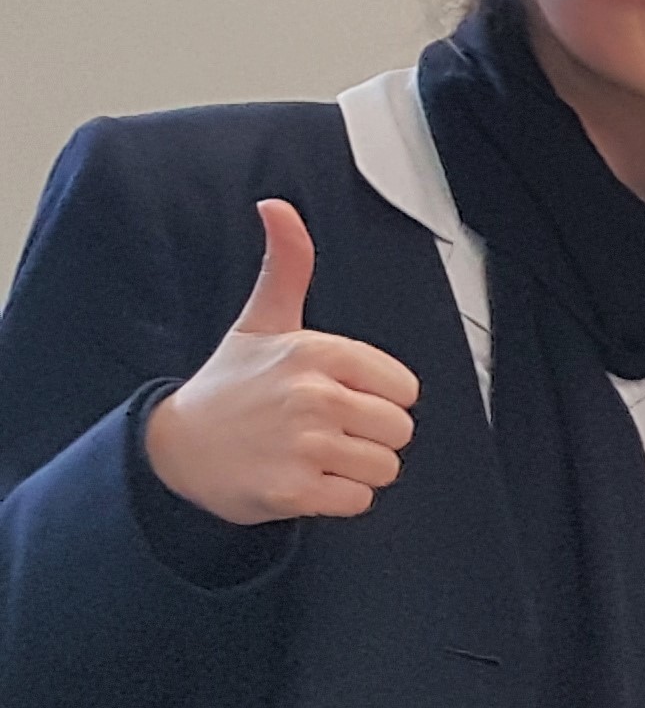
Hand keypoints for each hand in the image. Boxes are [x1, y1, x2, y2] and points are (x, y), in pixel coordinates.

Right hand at [140, 200, 422, 525]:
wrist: (176, 451)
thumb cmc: (229, 385)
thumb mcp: (261, 322)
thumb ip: (287, 267)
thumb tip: (277, 206)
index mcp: (316, 351)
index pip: (405, 388)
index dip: (379, 398)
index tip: (339, 397)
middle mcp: (312, 395)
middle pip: (400, 430)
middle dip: (371, 436)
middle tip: (325, 431)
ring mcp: (303, 444)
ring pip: (385, 468)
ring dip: (356, 470)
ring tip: (314, 455)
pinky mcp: (294, 490)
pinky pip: (359, 501)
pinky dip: (339, 499)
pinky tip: (304, 481)